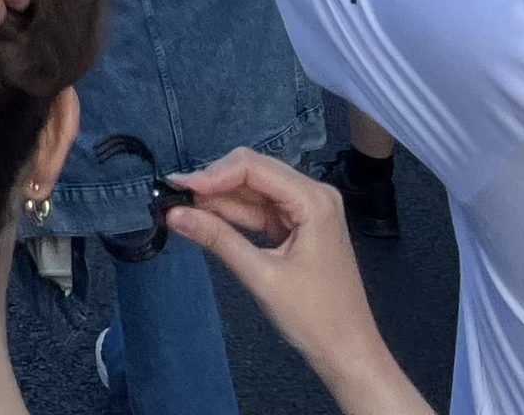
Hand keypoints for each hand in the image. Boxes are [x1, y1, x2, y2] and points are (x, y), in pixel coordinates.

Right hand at [167, 149, 420, 410]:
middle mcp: (313, 194)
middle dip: (214, 184)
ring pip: (254, 191)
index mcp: (313, 199)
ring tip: (183, 209)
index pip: (252, 167)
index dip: (212, 173)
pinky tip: (208, 219)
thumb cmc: (314, 317)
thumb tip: (173, 214)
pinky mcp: (300, 227)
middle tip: (175, 198)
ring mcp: (307, 210)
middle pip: (253, 173)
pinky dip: (235, 215)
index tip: (177, 188)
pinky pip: (261, 210)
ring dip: (220, 200)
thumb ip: (218, 239)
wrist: (350, 356)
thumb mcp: (262, 277)